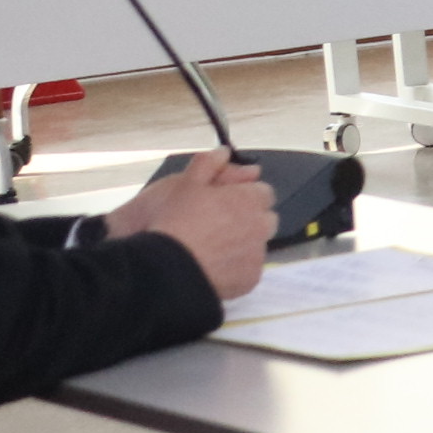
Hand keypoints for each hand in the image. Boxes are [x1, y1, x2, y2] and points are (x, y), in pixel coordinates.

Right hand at [111, 155, 277, 301]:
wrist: (167, 269)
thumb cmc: (175, 221)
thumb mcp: (185, 183)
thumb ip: (208, 164)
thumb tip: (224, 151)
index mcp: (249, 200)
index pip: (262, 192)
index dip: (243, 195)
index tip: (224, 202)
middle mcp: (261, 226)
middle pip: (265, 218)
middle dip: (248, 219)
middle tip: (217, 225)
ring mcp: (258, 255)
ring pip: (257, 245)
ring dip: (243, 243)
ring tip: (211, 248)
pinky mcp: (251, 280)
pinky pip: (249, 269)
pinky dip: (236, 267)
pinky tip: (213, 267)